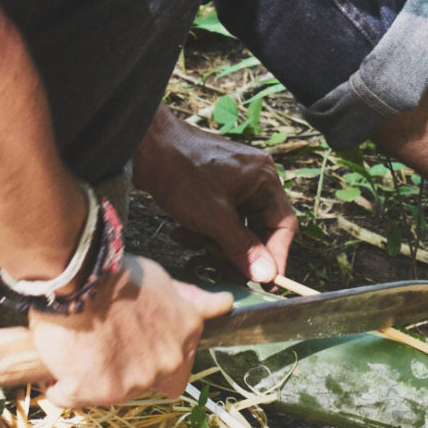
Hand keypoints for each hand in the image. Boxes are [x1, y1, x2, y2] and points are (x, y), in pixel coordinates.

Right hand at [29, 255, 232, 407]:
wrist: (78, 276)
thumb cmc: (116, 273)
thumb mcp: (163, 280)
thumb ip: (190, 300)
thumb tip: (224, 305)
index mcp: (187, 333)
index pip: (182, 370)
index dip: (158, 360)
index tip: (138, 347)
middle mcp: (167, 362)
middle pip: (150, 384)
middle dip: (130, 371)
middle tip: (107, 346)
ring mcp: (133, 381)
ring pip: (110, 391)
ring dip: (95, 375)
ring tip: (80, 344)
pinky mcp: (95, 392)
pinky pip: (69, 396)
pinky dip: (61, 384)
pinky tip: (59, 360)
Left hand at [132, 106, 297, 282]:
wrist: (144, 147)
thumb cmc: (181, 172)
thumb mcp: (214, 218)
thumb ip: (243, 247)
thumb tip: (267, 273)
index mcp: (263, 179)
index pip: (283, 224)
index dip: (276, 254)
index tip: (267, 280)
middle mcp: (253, 179)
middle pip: (259, 227)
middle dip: (240, 252)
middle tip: (227, 274)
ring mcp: (232, 182)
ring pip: (236, 226)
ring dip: (216, 243)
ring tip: (194, 246)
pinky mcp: (212, 188)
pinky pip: (218, 218)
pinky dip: (203, 231)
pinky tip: (181, 233)